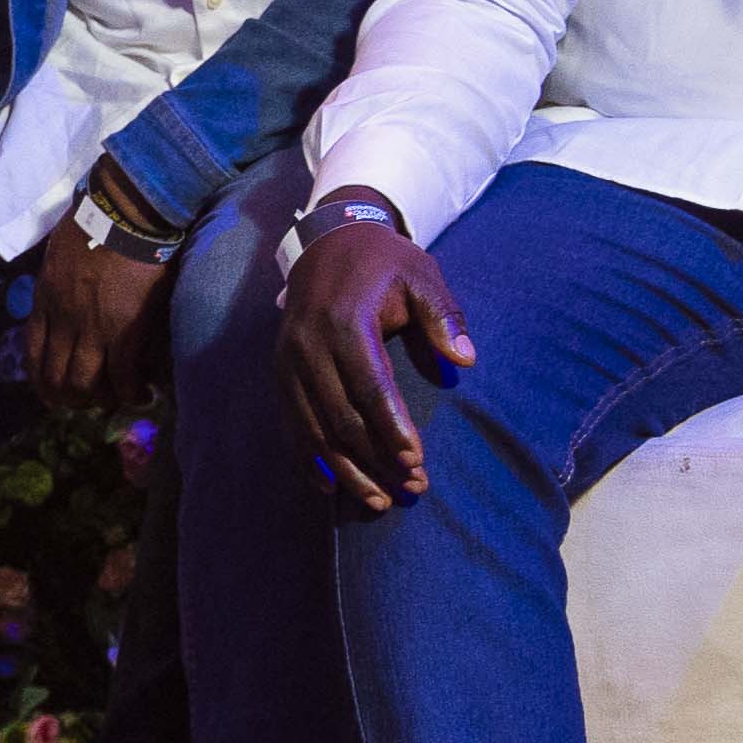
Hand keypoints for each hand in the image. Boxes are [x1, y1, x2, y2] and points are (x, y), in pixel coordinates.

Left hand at [25, 237, 171, 411]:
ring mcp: (93, 328)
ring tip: (113, 401)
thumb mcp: (59, 252)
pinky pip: (122, 375)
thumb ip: (58, 277)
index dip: (40, 379)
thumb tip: (66, 288)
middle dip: (67, 398)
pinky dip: (130, 392)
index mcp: (45, 299)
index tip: (50, 393)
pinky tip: (141, 395)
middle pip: (56, 375)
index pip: (33, 351)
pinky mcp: (126, 330)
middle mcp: (63, 320)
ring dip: (97, 399)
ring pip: (84, 382)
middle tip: (84, 403)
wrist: (125, 212)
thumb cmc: (96, 221)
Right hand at [278, 210, 467, 509]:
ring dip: (346, 470)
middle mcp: (307, 346)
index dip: (391, 428)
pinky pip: (292, 424)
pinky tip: (332, 488)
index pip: (369, 387)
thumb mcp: (421, 275)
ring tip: (379, 501)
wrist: (328, 241)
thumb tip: (464, 360)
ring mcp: (287, 362)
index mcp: (344, 322)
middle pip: (340, 417)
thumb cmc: (384, 263)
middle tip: (409, 489)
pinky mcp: (278, 373)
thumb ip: (443, 316)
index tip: (415, 461)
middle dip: (375, 459)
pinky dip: (311, 459)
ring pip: (313, 429)